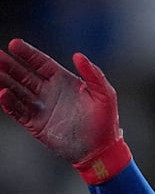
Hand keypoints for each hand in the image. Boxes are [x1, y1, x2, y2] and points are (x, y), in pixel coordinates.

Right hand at [0, 39, 129, 182]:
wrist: (100, 150)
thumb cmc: (105, 121)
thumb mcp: (105, 95)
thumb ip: (94, 75)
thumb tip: (78, 55)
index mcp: (65, 82)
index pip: (42, 63)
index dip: (28, 54)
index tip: (14, 43)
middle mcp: (50, 92)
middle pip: (24, 74)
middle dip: (9, 65)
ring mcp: (42, 108)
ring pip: (17, 90)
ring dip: (4, 81)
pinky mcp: (36, 124)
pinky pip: (18, 111)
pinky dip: (9, 103)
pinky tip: (2, 93)